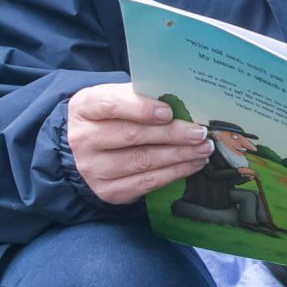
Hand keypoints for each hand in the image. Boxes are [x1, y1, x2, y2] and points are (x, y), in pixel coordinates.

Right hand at [67, 83, 213, 205]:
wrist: (93, 148)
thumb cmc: (115, 115)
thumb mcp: (121, 97)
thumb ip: (144, 95)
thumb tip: (182, 100)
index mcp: (84, 107)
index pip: (110, 105)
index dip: (140, 108)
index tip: (168, 112)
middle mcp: (82, 139)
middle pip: (131, 135)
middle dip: (171, 134)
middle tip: (199, 133)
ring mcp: (93, 168)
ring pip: (142, 161)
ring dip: (179, 155)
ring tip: (203, 149)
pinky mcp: (108, 191)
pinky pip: (146, 183)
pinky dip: (174, 173)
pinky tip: (192, 164)